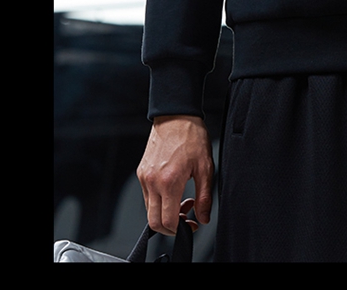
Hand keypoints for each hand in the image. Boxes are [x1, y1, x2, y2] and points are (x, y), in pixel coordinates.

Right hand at [137, 115, 213, 234]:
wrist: (176, 115)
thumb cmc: (191, 136)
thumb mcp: (205, 167)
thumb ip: (205, 197)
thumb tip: (203, 218)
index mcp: (169, 182)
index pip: (167, 222)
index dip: (181, 230)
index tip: (192, 224)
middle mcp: (152, 182)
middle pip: (154, 222)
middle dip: (171, 227)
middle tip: (186, 218)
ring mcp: (144, 178)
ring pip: (149, 210)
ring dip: (165, 212)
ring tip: (182, 199)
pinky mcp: (141, 173)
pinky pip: (147, 196)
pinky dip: (159, 201)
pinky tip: (173, 189)